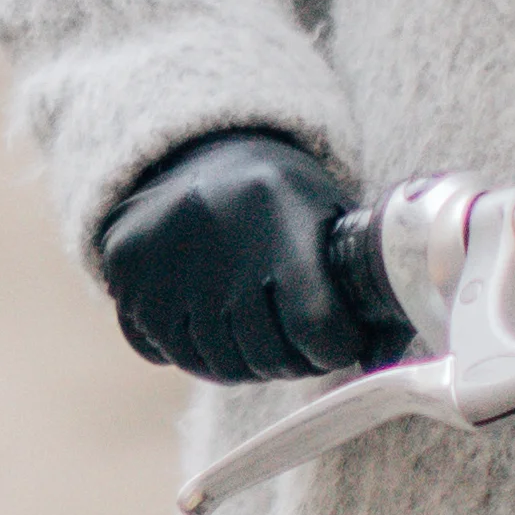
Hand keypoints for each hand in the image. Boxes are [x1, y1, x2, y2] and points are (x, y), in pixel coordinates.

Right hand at [93, 130, 411, 383]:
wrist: (199, 151)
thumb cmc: (281, 198)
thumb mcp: (329, 218)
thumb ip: (365, 286)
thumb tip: (389, 362)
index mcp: (283, 216)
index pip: (317, 325)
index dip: (334, 348)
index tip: (337, 340)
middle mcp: (221, 234)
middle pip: (266, 356)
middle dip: (290, 361)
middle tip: (296, 343)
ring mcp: (167, 254)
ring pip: (213, 364)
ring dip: (241, 364)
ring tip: (252, 332)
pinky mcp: (125, 268)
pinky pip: (162, 350)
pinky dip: (188, 349)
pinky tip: (205, 319)